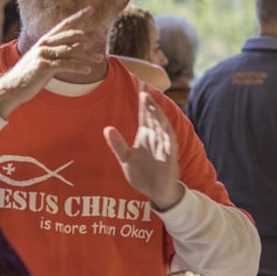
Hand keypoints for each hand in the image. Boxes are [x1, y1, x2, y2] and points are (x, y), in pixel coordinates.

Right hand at [0, 8, 104, 117]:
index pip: (64, 24)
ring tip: (99, 59)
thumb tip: (82, 43)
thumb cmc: (31, 74)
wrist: (13, 87)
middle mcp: (44, 44)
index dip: (78, 16)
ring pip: (70, 50)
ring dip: (87, 55)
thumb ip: (64, 50)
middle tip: (102, 36)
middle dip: (88, 34)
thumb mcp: (49, 59)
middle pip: (70, 34)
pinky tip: (87, 70)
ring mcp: (43, 54)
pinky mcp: (43, 66)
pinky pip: (65, 64)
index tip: (91, 9)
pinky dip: (77, 67)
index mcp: (46, 40)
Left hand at [103, 91, 181, 209]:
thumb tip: (107, 128)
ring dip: (157, 115)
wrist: (156, 192)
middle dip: (149, 102)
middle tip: (144, 87)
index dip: (143, 100)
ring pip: (162, 126)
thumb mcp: (125, 158)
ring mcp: (163, 146)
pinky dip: (167, 135)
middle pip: (153, 116)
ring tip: (151, 103)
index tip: (140, 83)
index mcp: (144, 135)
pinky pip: (169, 144)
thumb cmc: (142, 174)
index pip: (144, 113)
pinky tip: (163, 126)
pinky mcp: (170, 157)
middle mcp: (155, 137)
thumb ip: (117, 144)